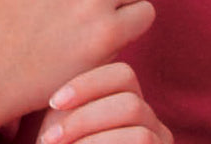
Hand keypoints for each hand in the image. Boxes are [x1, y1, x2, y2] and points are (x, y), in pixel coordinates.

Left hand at [36, 62, 171, 142]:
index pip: (122, 74)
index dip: (87, 83)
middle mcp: (153, 122)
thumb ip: (65, 102)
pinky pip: (139, 140)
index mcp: (130, 101)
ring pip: (135, 119)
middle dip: (85, 116)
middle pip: (130, 98)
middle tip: (49, 138)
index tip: (53, 101)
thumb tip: (56, 81)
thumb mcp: (61, 126)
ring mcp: (161, 143)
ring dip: (90, 133)